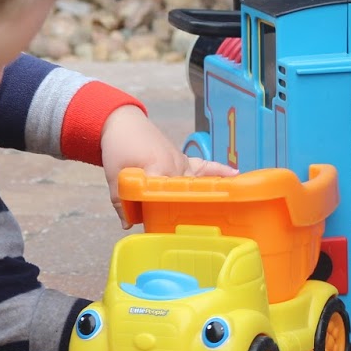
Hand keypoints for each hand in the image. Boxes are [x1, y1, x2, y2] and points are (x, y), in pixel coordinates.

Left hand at [99, 105, 236, 225]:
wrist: (122, 122)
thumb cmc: (118, 146)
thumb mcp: (114, 174)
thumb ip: (121, 201)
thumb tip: (128, 224)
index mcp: (157, 169)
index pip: (166, 195)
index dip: (169, 211)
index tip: (175, 227)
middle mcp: (174, 166)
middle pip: (187, 192)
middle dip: (195, 209)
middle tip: (208, 228)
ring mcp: (181, 162)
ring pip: (199, 181)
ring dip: (213, 192)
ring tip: (233, 206)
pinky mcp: (183, 159)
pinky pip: (205, 166)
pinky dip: (219, 170)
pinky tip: (236, 175)